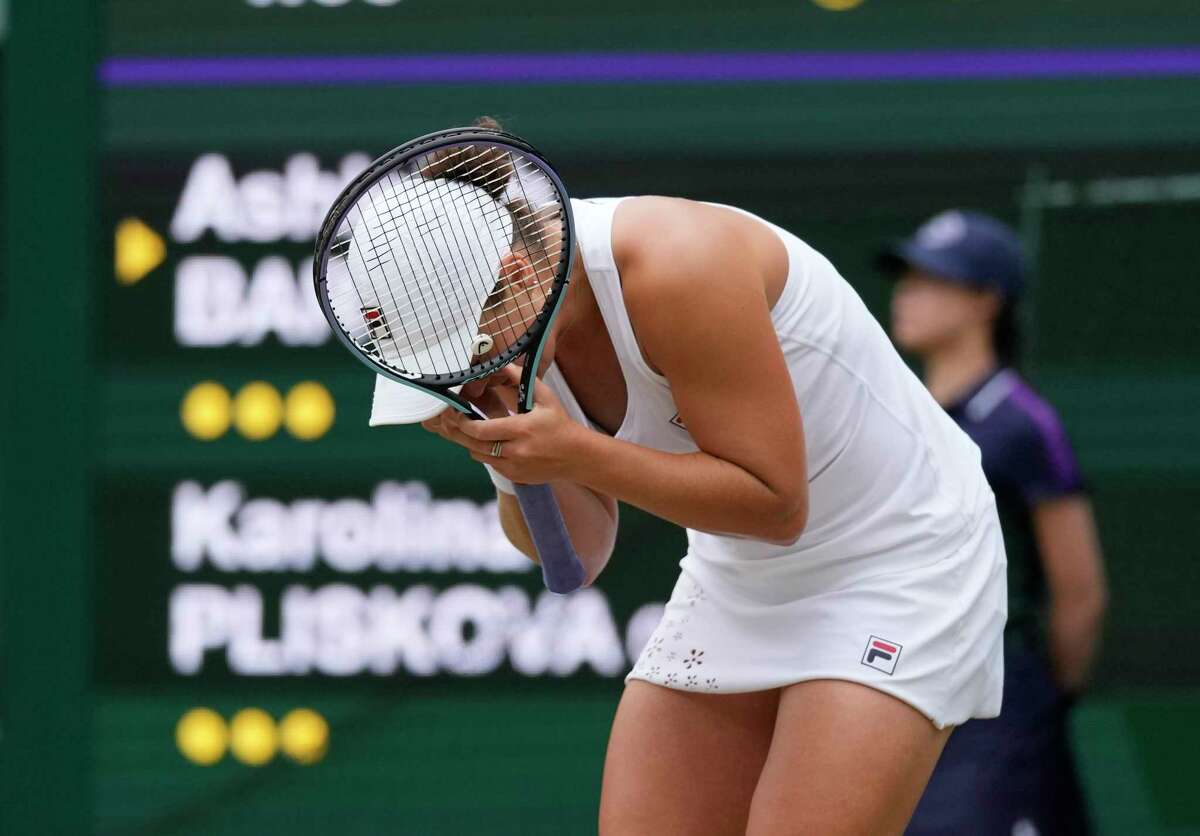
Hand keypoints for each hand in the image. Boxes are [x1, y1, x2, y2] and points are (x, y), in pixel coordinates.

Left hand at [423, 365, 587, 483]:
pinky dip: (486, 453)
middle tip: (453, 421)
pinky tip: (491, 442)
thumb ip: (521, 379)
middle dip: (459, 432)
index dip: (464, 423)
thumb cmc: (560, 424)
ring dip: (471, 443)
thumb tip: (503, 363)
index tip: (457, 413)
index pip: (481, 430)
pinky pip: (490, 464)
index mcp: (521, 430)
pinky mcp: (515, 476)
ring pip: (479, 456)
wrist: (577, 456)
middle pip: (474, 445)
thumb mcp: (545, 397)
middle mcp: (515, 451)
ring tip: (471, 430)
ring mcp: (514, 467)